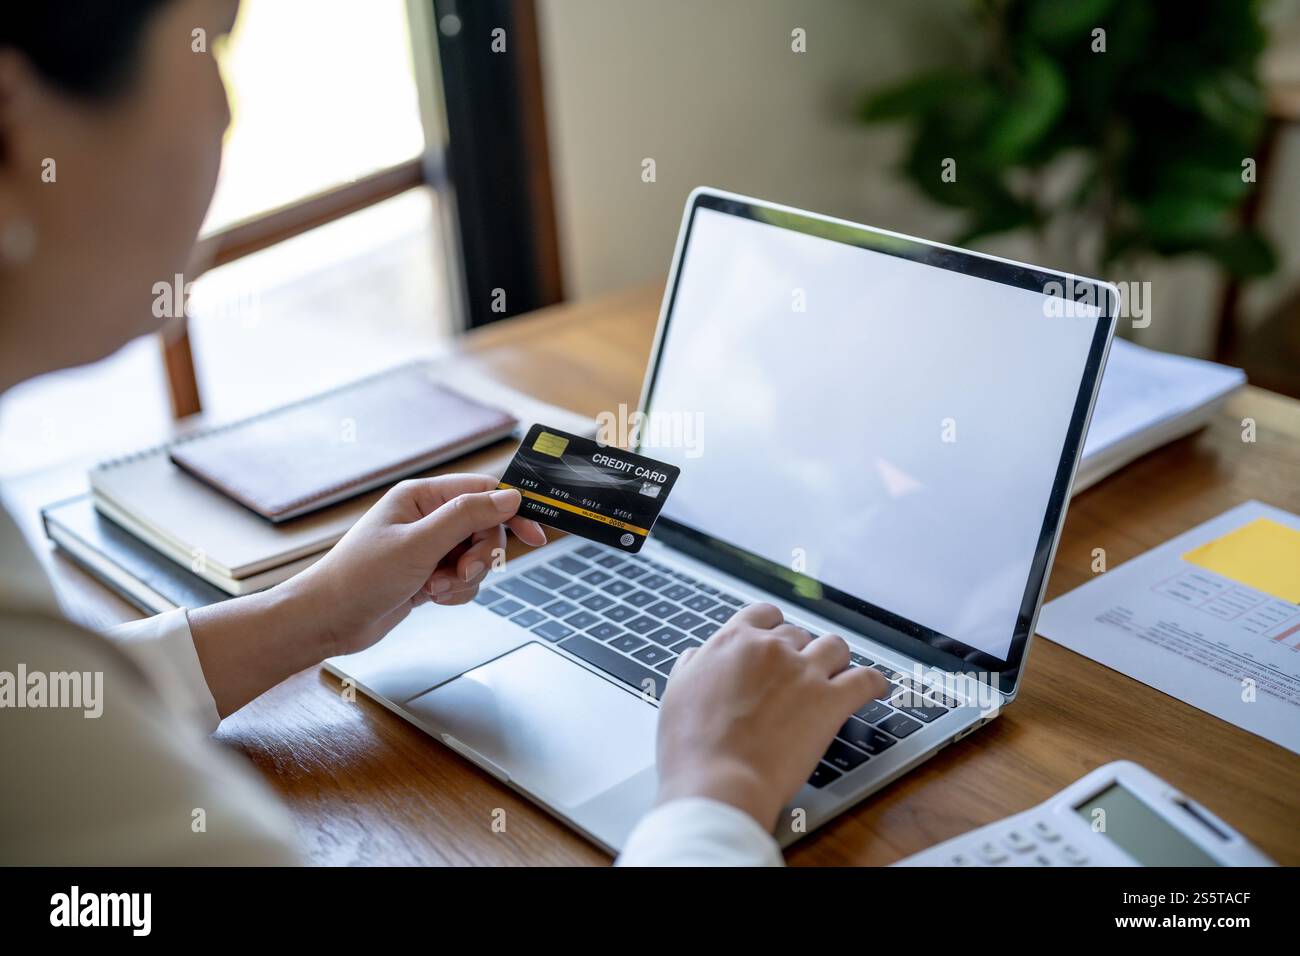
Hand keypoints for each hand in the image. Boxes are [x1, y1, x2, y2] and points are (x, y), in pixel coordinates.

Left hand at [290, 473, 546, 655]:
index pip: (482, 492)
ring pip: (477, 557)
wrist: (328, 621)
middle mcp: (426, 517)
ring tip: (435, 588)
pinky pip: (464, 579)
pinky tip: (431, 597)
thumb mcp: (419, 545)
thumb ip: (466, 517)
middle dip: (481, 555)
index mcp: (421, 496)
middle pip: (485, 528)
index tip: (535, 535)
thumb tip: (509, 496)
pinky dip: (455, 592)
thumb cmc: (358, 578)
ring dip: (465, 578)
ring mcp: (428, 546)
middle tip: (462, 572)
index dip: (512, 512)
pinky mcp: (428, 573)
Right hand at [654, 603, 889, 830]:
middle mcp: (771, 649)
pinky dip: (874, 683)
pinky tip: (874, 689)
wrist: (718, 783)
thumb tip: (698, 656)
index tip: (776, 642)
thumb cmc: (692, 747)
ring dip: (836, 661)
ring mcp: (804, 673)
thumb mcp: (677, 693)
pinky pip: (867, 679)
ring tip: (835, 677)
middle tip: (797, 678)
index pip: (764, 614)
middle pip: (800, 635)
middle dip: (800, 654)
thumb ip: (693, 666)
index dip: (774, 629)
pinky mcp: (831, 702)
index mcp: (733, 642)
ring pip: (836, 647)